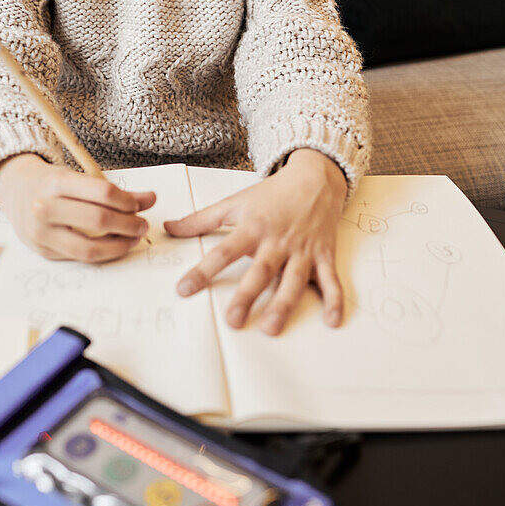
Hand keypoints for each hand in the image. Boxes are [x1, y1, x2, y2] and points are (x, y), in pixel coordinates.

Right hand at [0, 153, 155, 262]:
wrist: (15, 190)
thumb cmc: (52, 183)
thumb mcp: (79, 177)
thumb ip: (115, 191)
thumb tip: (150, 199)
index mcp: (56, 182)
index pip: (102, 193)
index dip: (128, 201)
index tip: (141, 204)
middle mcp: (45, 208)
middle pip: (98, 220)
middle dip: (128, 225)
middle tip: (142, 224)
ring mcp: (42, 233)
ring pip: (89, 248)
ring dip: (119, 245)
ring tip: (132, 238)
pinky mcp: (44, 251)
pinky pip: (80, 257)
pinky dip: (103, 253)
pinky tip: (114, 245)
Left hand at [166, 149, 347, 334]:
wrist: (315, 178)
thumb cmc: (272, 194)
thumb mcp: (235, 203)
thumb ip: (201, 219)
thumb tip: (169, 228)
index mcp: (253, 228)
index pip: (223, 251)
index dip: (203, 270)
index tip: (184, 289)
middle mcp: (277, 241)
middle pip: (260, 271)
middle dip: (247, 295)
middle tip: (233, 320)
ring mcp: (302, 250)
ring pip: (293, 280)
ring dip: (284, 304)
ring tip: (272, 327)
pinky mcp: (324, 256)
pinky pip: (330, 280)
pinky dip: (335, 300)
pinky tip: (333, 321)